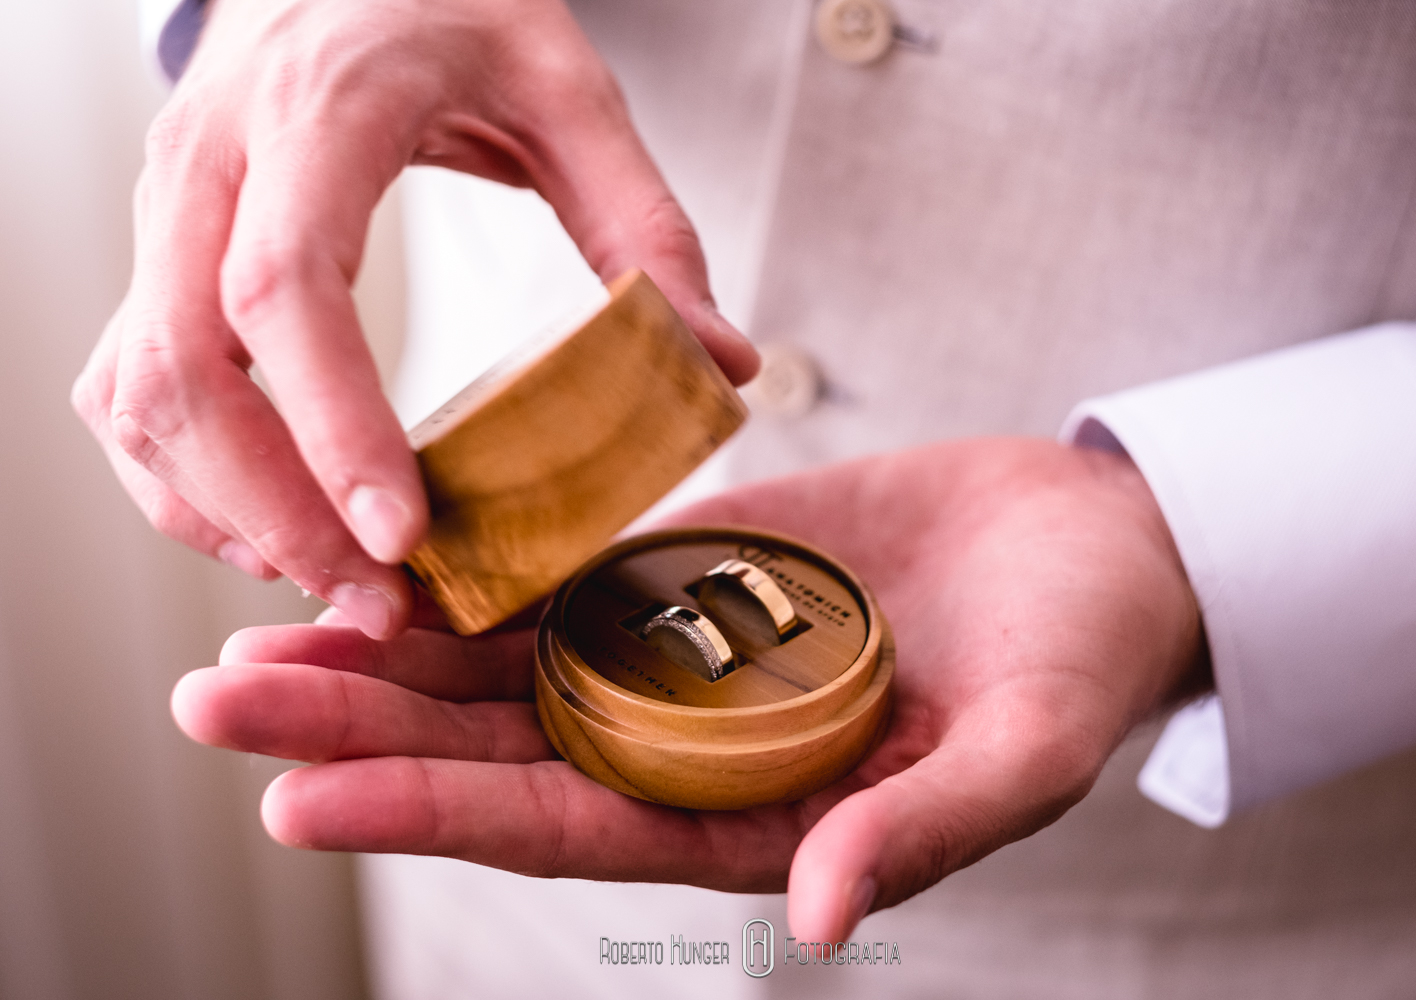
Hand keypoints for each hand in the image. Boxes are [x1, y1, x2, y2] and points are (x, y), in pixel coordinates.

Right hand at [71, 0, 757, 638]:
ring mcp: (164, 210)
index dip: (332, 422)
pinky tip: (271, 533)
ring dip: (223, 512)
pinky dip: (186, 482)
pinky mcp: (157, 254)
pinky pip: (128, 390)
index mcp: (319, 112)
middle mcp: (211, 162)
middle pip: (184, 365)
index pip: (285, 283)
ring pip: (137, 392)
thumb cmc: (454, 13)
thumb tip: (722, 364)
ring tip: (336, 587)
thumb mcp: (572, 91)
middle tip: (378, 603)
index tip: (401, 536)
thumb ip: (647, 226)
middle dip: (274, 508)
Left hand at [172, 439, 1205, 939]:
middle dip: (360, 732)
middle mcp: (692, 744)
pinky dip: (472, 567)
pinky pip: (561, 570)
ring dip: (384, 652)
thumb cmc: (1079, 660)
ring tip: (254, 640)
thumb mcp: (1027, 749)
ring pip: (505, 663)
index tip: (301, 802)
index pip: (567, 828)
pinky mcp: (691, 567)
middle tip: (216, 707)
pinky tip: (380, 552)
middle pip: (498, 747)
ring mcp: (683, 652)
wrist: (1090, 548)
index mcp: (755, 815)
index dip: (435, 814)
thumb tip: (825, 920)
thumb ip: (926, 829)